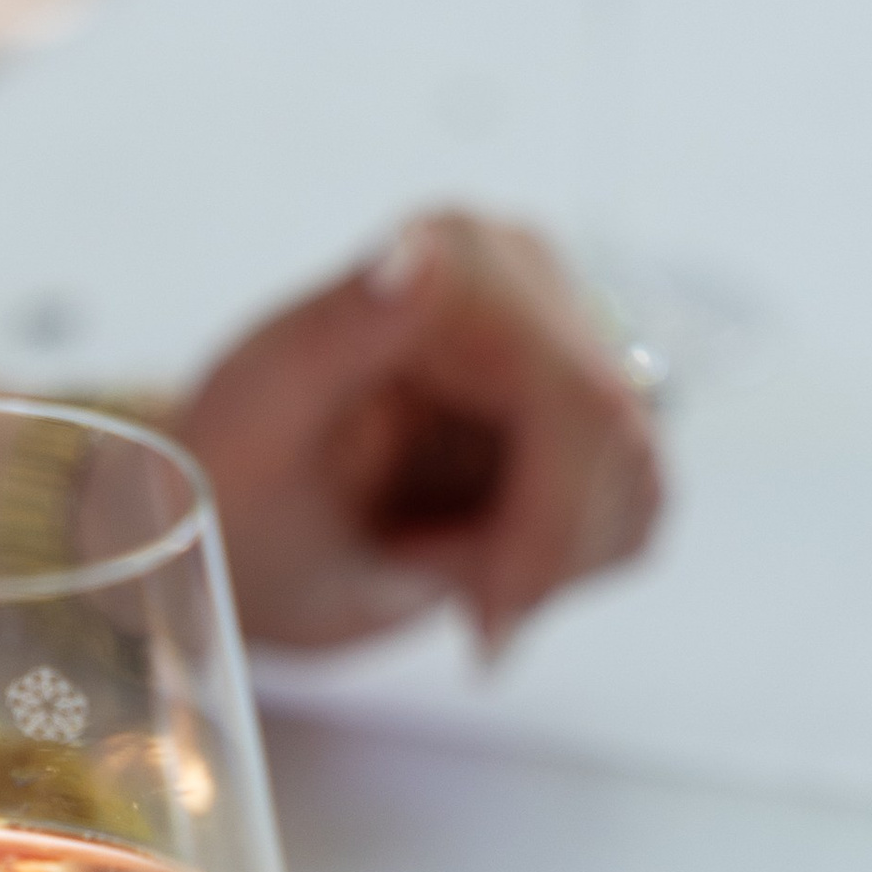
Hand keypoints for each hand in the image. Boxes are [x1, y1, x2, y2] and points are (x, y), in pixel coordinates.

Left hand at [176, 213, 662, 652]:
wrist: (243, 529)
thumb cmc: (234, 475)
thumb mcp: (263, 410)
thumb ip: (344, 327)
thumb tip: (419, 256)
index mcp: (458, 258)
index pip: (574, 399)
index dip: (550, 522)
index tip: (488, 615)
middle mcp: (530, 283)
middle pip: (619, 450)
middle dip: (540, 555)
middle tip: (452, 605)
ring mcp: (570, 347)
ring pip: (636, 487)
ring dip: (544, 565)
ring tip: (431, 553)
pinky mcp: (588, 417)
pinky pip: (633, 514)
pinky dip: (562, 566)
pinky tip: (472, 555)